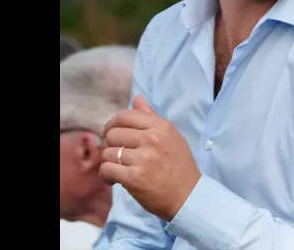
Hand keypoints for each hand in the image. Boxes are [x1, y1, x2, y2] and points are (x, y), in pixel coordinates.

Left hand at [98, 95, 201, 221]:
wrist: (187, 195)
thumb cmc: (179, 165)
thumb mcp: (171, 136)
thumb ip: (152, 117)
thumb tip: (136, 98)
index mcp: (162, 126)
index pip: (125, 116)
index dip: (112, 124)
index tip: (112, 135)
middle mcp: (152, 139)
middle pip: (113, 133)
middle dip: (110, 145)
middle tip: (117, 155)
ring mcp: (143, 158)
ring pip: (107, 152)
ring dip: (108, 162)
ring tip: (117, 169)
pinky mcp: (133, 177)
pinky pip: (106, 169)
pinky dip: (106, 176)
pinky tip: (113, 180)